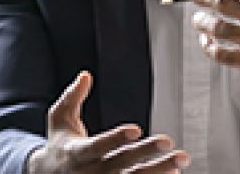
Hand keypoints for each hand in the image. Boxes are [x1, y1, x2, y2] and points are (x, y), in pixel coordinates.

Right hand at [27, 71, 189, 172]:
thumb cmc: (59, 143)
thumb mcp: (59, 118)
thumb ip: (72, 96)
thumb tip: (86, 75)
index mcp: (77, 153)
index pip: (98, 146)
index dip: (116, 138)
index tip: (136, 129)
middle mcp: (92, 172)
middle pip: (122, 164)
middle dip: (146, 152)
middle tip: (168, 141)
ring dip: (159, 171)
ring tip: (181, 160)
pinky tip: (174, 173)